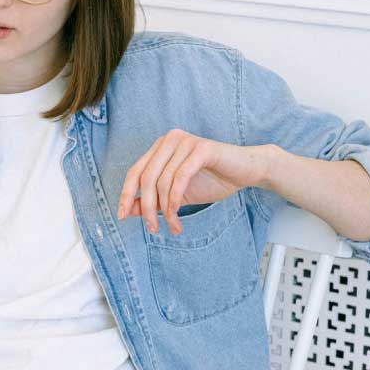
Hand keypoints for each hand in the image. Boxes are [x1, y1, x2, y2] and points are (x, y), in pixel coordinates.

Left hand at [116, 129, 272, 234]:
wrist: (247, 171)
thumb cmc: (212, 180)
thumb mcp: (176, 195)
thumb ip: (152, 200)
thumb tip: (128, 210)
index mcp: (160, 148)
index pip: (135, 172)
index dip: (126, 195)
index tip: (122, 216)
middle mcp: (169, 140)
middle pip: (146, 178)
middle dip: (146, 208)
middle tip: (152, 229)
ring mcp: (184, 142)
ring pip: (162, 181)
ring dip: (165, 209)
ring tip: (173, 226)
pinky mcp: (201, 148)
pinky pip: (180, 178)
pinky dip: (175, 199)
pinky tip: (178, 214)